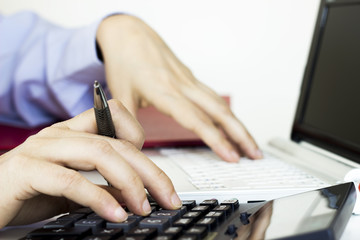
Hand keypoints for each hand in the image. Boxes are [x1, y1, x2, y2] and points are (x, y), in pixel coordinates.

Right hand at [0, 100, 180, 227]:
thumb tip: (136, 194)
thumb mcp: (75, 190)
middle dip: (149, 171)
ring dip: (128, 182)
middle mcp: (60, 134)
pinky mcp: (26, 170)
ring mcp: (42, 149)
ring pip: (99, 153)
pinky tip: (114, 215)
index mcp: (73, 133)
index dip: (140, 137)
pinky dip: (97, 198)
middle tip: (168, 197)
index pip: (116, 116)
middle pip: (116, 142)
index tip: (155, 172)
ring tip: (142, 207)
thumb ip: (103, 187)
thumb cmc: (27, 192)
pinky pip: (69, 180)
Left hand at [96, 15, 261, 161]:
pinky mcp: (191, 79)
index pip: (196, 120)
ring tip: (250, 144)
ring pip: (221, 104)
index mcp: (163, 91)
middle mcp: (181, 85)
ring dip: (238, 125)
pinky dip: (227, 113)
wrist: (129, 34)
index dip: (216, 139)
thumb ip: (127, 122)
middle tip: (255, 155)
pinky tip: (233, 124)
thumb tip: (133, 146)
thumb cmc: (125, 61)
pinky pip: (214, 97)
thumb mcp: (120, 92)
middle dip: (240, 135)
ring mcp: (189, 81)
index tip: (231, 156)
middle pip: (219, 112)